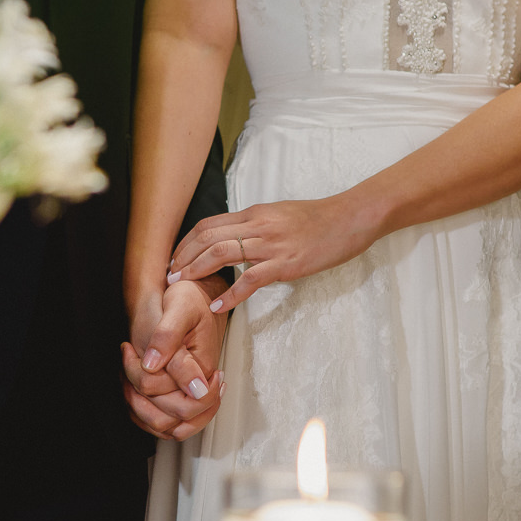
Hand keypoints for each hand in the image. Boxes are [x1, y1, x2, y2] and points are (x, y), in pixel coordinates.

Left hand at [122, 277, 227, 440]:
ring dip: (138, 404)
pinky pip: (159, 419)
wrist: (189, 295)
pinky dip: (138, 408)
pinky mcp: (176, 391)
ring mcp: (187, 391)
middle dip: (141, 392)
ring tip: (127, 371)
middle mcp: (198, 385)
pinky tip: (130, 382)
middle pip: (172, 419)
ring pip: (164, 425)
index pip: (187, 405)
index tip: (141, 356)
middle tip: (130, 357)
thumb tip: (157, 366)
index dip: (156, 388)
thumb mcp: (178, 308)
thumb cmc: (188, 298)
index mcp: (204, 368)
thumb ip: (168, 337)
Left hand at [167, 194, 379, 313]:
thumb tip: (233, 239)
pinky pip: (251, 279)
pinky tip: (217, 306)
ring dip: (197, 271)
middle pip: (208, 237)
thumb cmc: (318, 219)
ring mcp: (272, 244)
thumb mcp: (280, 216)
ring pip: (222, 253)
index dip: (186, 242)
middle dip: (183, 258)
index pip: (208, 224)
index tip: (174, 259)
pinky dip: (231, 294)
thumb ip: (255, 226)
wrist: (352, 217)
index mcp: (254, 213)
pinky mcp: (287, 263)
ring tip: (182, 287)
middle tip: (168, 277)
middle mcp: (258, 225)